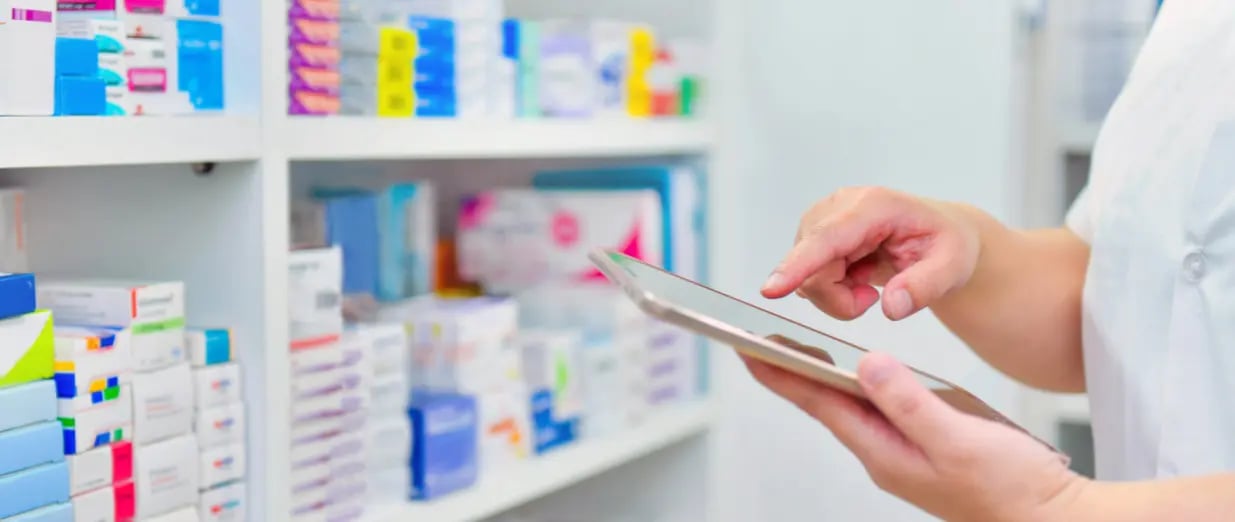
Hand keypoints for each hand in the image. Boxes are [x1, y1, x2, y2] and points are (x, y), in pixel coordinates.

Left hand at [743, 352, 1088, 521]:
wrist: (1049, 518)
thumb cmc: (1010, 489)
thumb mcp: (957, 438)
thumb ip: (909, 401)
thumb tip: (867, 365)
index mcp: (884, 452)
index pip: (819, 403)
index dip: (781, 373)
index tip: (748, 349)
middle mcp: (885, 454)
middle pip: (827, 404)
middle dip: (791, 372)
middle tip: (757, 341)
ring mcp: (903, 453)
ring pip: (851, 407)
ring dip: (822, 378)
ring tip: (793, 351)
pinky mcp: (923, 448)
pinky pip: (879, 411)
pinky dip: (860, 387)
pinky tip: (859, 376)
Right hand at [761, 187, 980, 319]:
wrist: (939, 235)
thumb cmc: (946, 244)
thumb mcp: (952, 267)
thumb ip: (925, 287)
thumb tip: (891, 307)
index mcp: (874, 206)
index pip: (827, 238)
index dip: (798, 265)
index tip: (771, 289)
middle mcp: (840, 206)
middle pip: (813, 267)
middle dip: (838, 298)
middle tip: (874, 301)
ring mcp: (823, 219)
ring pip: (807, 276)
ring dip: (836, 295)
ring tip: (869, 285)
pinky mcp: (814, 235)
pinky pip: (807, 277)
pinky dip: (831, 290)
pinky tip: (855, 278)